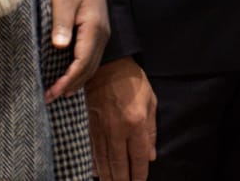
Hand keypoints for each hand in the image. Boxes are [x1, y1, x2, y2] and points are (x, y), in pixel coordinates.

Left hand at [45, 0, 109, 102]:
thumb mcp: (63, 1)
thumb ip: (62, 24)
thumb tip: (60, 46)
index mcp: (94, 27)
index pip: (83, 61)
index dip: (68, 79)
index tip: (53, 91)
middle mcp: (102, 34)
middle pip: (90, 67)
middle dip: (71, 85)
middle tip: (50, 98)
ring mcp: (102, 35)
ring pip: (93, 65)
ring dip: (77, 80)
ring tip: (59, 93)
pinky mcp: (98, 34)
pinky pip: (92, 58)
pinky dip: (81, 71)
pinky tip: (71, 76)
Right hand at [86, 56, 156, 180]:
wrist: (107, 68)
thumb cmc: (133, 83)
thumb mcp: (151, 102)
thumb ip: (151, 130)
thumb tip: (150, 155)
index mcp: (135, 123)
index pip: (138, 156)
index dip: (139, 173)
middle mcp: (117, 130)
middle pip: (118, 164)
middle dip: (122, 180)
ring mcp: (100, 130)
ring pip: (103, 161)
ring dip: (108, 176)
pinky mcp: (88, 128)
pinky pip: (92, 152)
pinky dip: (95, 165)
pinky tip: (97, 173)